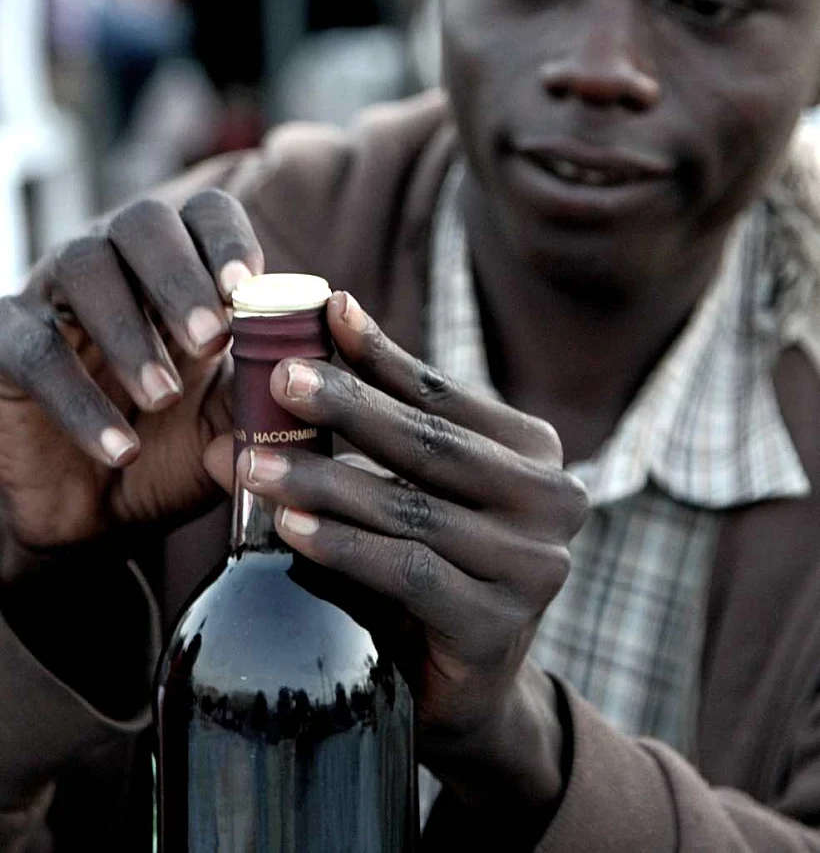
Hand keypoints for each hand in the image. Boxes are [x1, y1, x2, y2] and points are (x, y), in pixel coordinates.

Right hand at [0, 190, 262, 558]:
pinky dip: (81, 402)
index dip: (226, 239)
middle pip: (143, 222)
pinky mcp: (6, 346)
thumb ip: (267, 396)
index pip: (204, 213)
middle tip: (212, 340)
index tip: (248, 289)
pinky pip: (36, 352)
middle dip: (181, 277)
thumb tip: (308, 377)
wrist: (95, 519)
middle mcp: (117, 265)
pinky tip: (122, 449)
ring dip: (131, 331)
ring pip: (84, 268)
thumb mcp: (230, 424)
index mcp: (180, 270)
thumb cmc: (171, 450)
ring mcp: (55, 299)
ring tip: (163, 397)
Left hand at [206, 291, 587, 823]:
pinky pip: (407, 572)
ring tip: (252, 462)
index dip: (380, 355)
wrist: (461, 687)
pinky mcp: (498, 626)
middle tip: (278, 378)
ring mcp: (532, 568)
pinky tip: (291, 526)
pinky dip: (344, 547)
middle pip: (429, 445)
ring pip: (410, 508)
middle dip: (346, 408)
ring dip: (323, 481)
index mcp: (535, 453)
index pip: (443, 395)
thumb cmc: (427, 562)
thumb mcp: (409, 483)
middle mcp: (552, 502)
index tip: (323, 311)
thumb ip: (369, 422)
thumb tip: (285, 358)